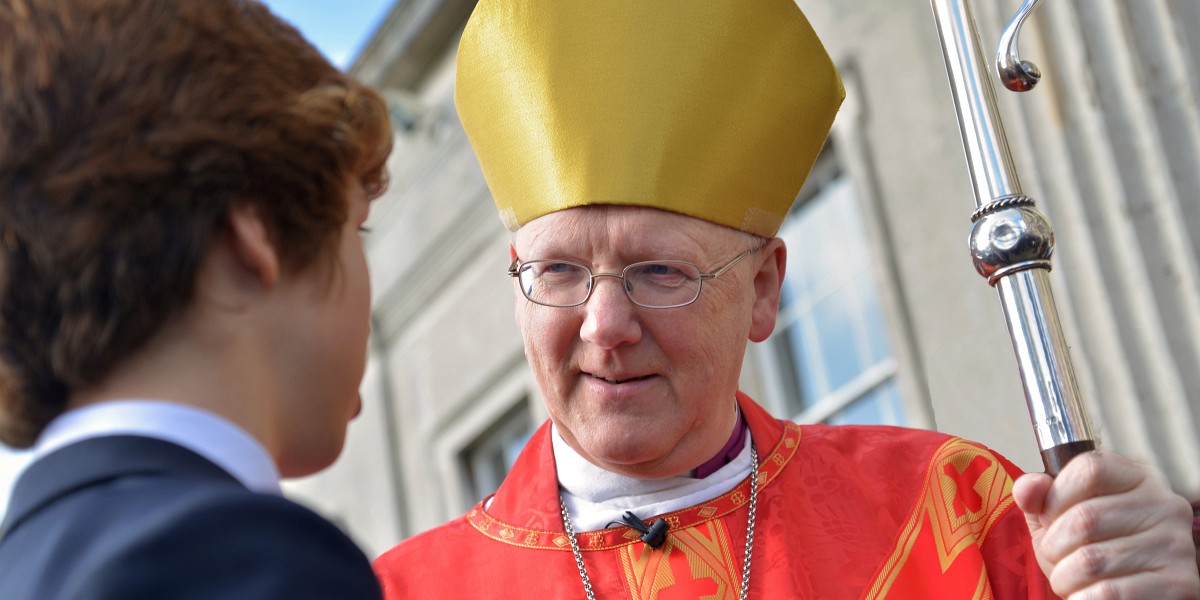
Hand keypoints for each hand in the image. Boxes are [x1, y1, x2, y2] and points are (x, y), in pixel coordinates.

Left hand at [1012, 450, 1198, 598]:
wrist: (1129, 592)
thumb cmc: (1091, 548)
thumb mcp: (1059, 516)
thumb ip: (1040, 497)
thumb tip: (1028, 487)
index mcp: (1135, 478)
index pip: (1089, 469)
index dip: (1055, 497)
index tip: (1050, 518)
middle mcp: (1163, 505)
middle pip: (1085, 518)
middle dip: (1054, 546)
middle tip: (1058, 558)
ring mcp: (1174, 544)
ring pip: (1091, 561)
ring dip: (1065, 578)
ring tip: (1073, 579)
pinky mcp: (1179, 583)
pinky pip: (1109, 593)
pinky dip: (1083, 598)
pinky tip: (1088, 595)